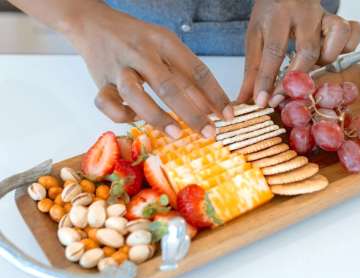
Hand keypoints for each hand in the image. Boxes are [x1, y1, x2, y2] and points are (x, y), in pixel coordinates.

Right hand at [67, 3, 232, 138]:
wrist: (92, 23)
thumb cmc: (136, 38)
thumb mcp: (164, 45)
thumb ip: (183, 72)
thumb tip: (208, 106)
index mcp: (163, 41)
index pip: (196, 70)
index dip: (215, 94)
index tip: (227, 115)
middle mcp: (141, 53)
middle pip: (170, 85)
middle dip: (193, 113)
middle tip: (210, 133)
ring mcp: (119, 68)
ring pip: (136, 95)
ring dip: (157, 116)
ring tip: (176, 134)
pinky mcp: (100, 82)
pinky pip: (107, 103)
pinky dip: (122, 115)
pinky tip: (136, 119)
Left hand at [237, 0, 359, 107]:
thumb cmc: (270, 15)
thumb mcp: (255, 38)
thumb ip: (252, 70)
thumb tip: (245, 100)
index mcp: (278, 17)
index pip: (274, 52)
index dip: (268, 81)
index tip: (264, 101)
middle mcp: (304, 15)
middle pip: (307, 52)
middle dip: (296, 79)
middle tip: (285, 96)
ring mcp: (324, 16)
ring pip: (337, 41)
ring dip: (325, 60)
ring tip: (312, 66)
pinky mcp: (339, 19)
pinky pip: (354, 32)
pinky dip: (347, 47)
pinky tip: (331, 53)